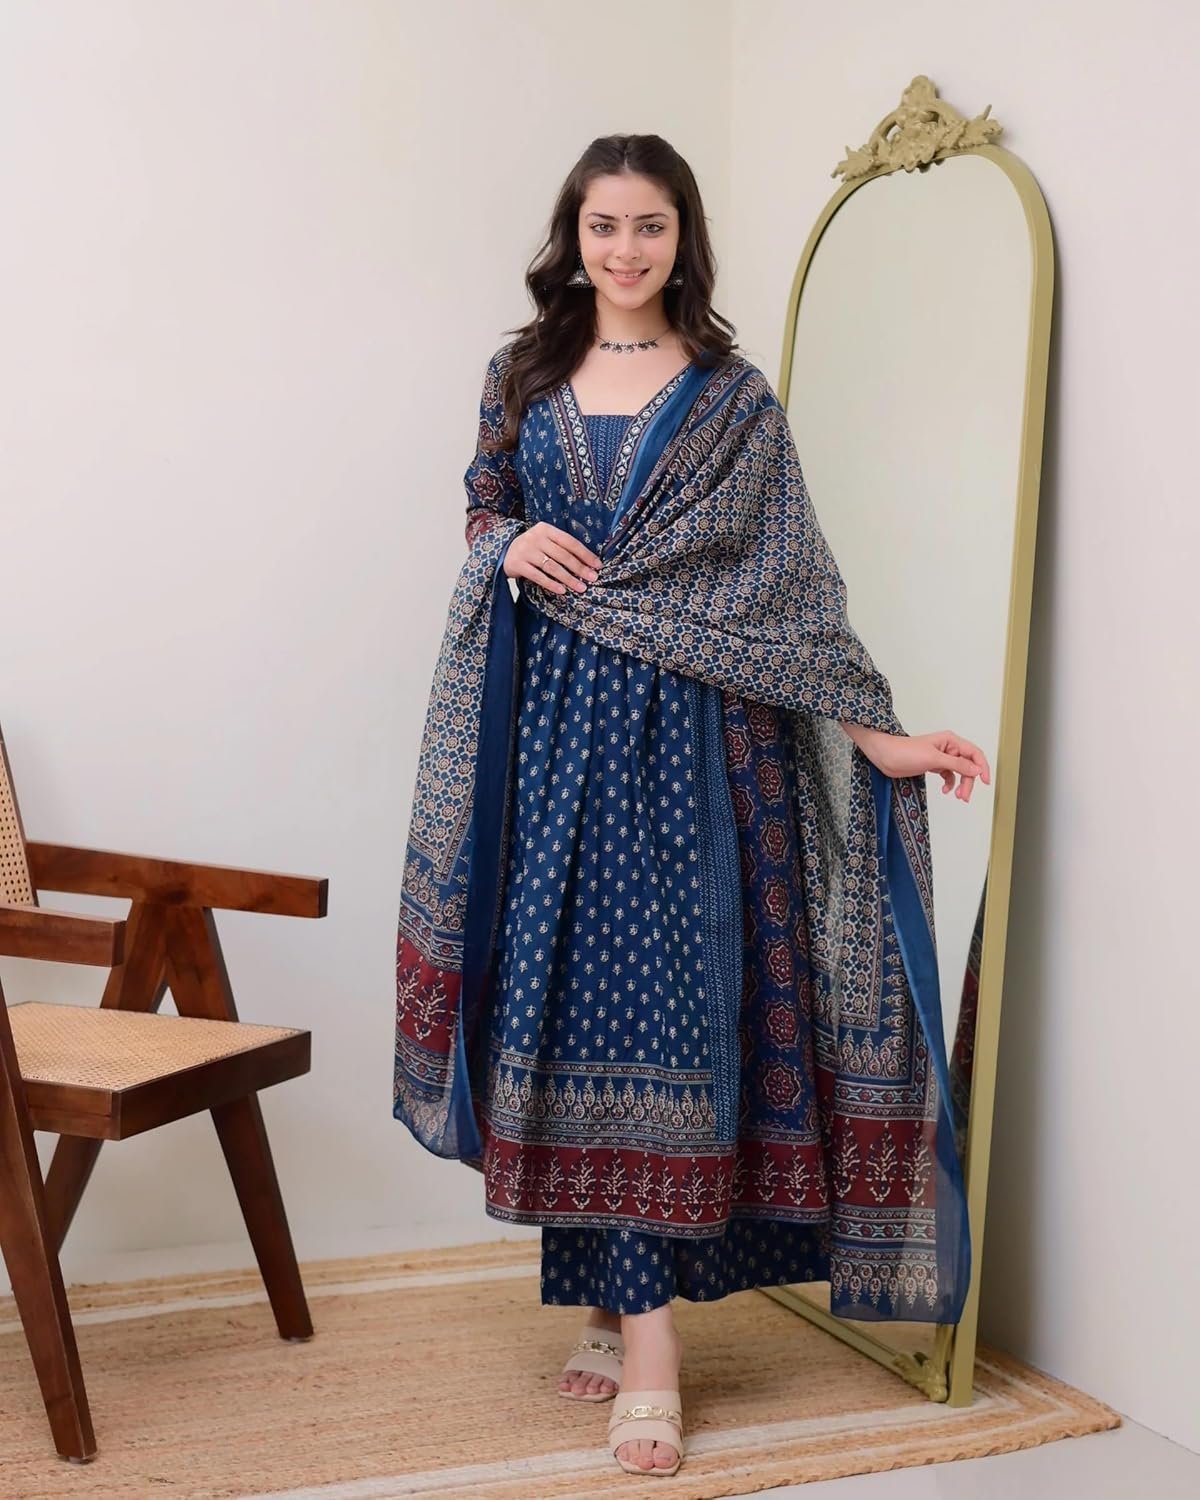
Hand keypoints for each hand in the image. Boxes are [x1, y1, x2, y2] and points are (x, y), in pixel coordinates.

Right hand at [504, 521, 600, 593]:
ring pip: (552, 567)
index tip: (597, 565)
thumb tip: (588, 563)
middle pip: (562, 555)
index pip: (570, 542)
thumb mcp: (545, 541)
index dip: (585, 554)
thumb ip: (562, 547)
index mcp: (546, 529)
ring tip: (580, 588)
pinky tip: (562, 591)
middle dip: (580, 568)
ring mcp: (526, 551)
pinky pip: (538, 576)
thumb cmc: (531, 548)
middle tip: (592, 578)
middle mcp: (536, 538)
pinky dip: (551, 584)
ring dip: (568, 579)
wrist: (504, 552)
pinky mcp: (518, 564)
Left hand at [861, 728, 991, 802]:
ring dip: (961, 785)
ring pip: (959, 772)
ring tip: (958, 797)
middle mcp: (948, 748)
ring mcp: (941, 757)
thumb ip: (956, 764)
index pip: (974, 753)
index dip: (982, 767)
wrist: (884, 756)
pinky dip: (949, 784)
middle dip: (969, 781)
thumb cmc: (905, 752)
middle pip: (968, 766)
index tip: (985, 782)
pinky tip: (945, 791)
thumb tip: (976, 769)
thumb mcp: (933, 759)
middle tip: (964, 797)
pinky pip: (948, 776)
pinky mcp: (934, 766)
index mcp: (951, 740)